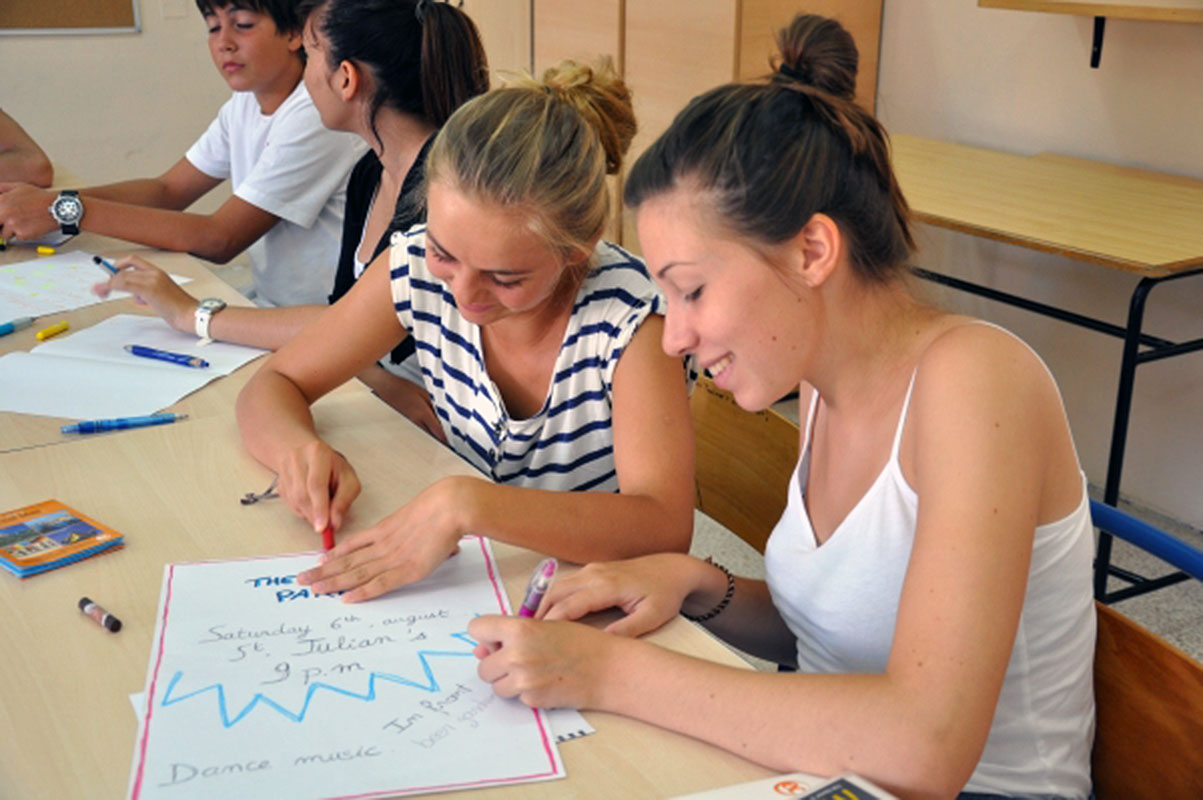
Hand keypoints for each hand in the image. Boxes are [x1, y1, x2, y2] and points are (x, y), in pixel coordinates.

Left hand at [0, 183, 56, 239]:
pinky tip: (31, 226)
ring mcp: (13, 224)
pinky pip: (17, 238)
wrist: (57, 208)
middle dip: (1, 225)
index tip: (1, 218)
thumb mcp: (18, 187)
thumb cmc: (40, 197)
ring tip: (24, 223)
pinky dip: (23, 235)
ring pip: (4, 234)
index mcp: (1, 201)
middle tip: (9, 223)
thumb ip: (2, 188)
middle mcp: (4, 213)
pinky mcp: (22, 234)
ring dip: (11, 231)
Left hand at [92, 255, 197, 330]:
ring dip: (107, 284)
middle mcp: (155, 273)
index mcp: (159, 273)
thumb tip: (136, 296)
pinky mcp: (149, 289)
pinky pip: (125, 284)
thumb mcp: (162, 297)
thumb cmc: (180, 310)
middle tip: (98, 288)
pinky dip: (112, 286)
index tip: (110, 273)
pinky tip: (106, 292)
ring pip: (122, 277)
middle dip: (108, 278)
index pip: (134, 261)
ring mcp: (152, 280)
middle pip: (124, 270)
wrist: (191, 315)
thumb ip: (148, 293)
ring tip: (101, 292)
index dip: (119, 265)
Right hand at [276, 439, 360, 534]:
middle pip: (302, 495)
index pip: (316, 484)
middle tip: (326, 526)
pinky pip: (290, 505)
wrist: (303, 450)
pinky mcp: (279, 484)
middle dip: (315, 515)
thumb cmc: (331, 466)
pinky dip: (302, 511)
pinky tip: (311, 504)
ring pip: (295, 502)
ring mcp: (284, 471)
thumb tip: (334, 523)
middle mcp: (297, 460)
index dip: (320, 508)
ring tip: (322, 509)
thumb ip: (344, 500)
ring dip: (310, 514)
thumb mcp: (347, 477)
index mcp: (317, 454)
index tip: (322, 527)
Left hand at [296, 475, 480, 600]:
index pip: (354, 544)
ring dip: (333, 582)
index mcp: (385, 530)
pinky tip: (345, 598)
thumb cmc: (441, 508)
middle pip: (347, 560)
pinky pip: (378, 584)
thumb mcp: (419, 515)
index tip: (320, 561)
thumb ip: (414, 528)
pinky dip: (361, 592)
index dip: (335, 553)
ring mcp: (392, 558)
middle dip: (323, 571)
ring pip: (356, 573)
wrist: (450, 507)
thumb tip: (419, 536)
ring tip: (313, 589)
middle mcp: (383, 545)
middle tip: (302, 579)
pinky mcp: (406, 570)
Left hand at [468, 615, 619, 708]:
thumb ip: (511, 634)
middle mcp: (517, 654)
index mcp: (519, 628)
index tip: (495, 640)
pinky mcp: (532, 699)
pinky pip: (515, 697)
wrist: (607, 668)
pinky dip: (526, 693)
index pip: (476, 628)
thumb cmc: (580, 642)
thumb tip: (481, 650)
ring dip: (508, 681)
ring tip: (534, 671)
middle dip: (496, 664)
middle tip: (519, 659)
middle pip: (482, 665)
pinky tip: (546, 682)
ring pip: (495, 685)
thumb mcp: (545, 626)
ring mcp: (523, 680)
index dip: (485, 635)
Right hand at [539, 553, 701, 636]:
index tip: (538, 639)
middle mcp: (596, 574)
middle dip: (539, 615)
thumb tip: (603, 643)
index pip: (570, 604)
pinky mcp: (593, 570)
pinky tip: (548, 616)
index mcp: (608, 585)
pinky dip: (552, 598)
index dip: (552, 622)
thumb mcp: (653, 616)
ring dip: (542, 606)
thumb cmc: (664, 593)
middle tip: (526, 637)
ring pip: (557, 586)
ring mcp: (593, 569)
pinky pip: (566, 584)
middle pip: (556, 593)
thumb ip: (628, 630)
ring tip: (531, 629)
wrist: (673, 569)